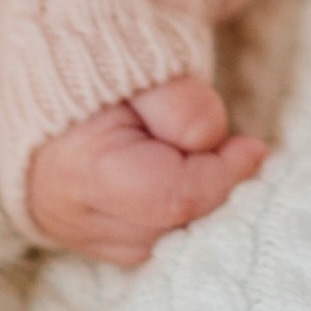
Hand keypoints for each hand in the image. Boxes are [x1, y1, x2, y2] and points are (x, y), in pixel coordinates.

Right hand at [26, 77, 265, 264]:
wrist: (56, 71)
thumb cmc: (108, 63)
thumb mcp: (152, 66)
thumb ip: (184, 105)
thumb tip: (212, 144)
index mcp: (83, 166)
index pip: (173, 198)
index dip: (225, 176)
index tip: (254, 147)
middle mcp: (72, 213)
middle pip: (168, 227)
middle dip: (212, 190)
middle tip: (230, 150)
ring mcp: (75, 233)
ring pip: (159, 244)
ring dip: (195, 206)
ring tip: (200, 160)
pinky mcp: (86, 240)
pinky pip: (144, 247)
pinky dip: (173, 219)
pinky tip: (183, 181)